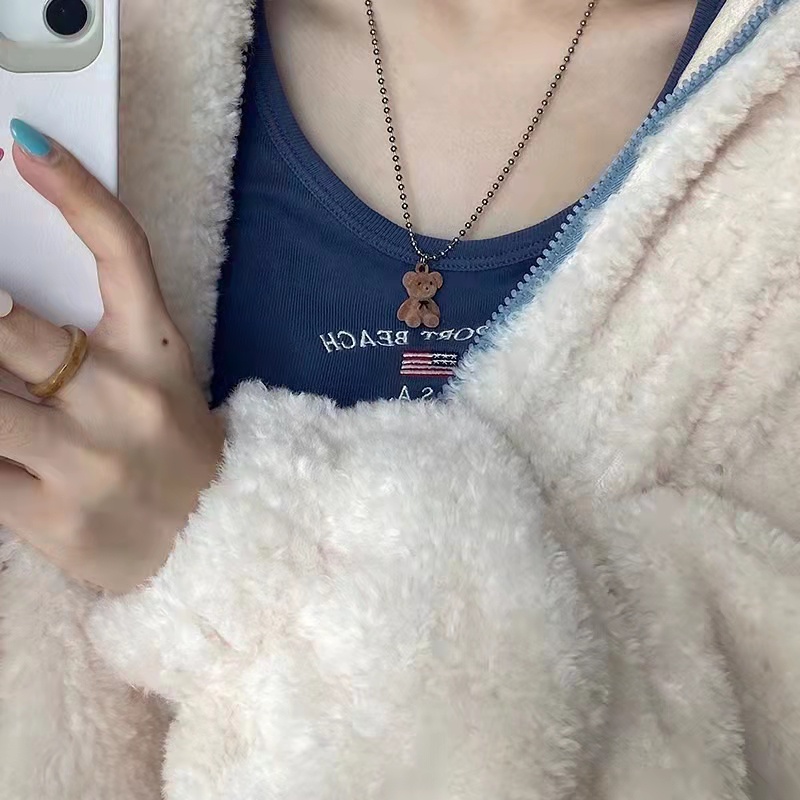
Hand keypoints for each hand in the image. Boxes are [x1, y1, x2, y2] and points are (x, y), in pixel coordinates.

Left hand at [0, 124, 224, 593]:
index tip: (24, 145)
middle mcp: (126, 398)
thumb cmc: (175, 445)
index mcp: (157, 352)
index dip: (76, 194)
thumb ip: (92, 335)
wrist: (213, 541)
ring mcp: (88, 460)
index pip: (122, 254)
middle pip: (10, 325)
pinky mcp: (54, 518)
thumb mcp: (159, 377)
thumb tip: (6, 294)